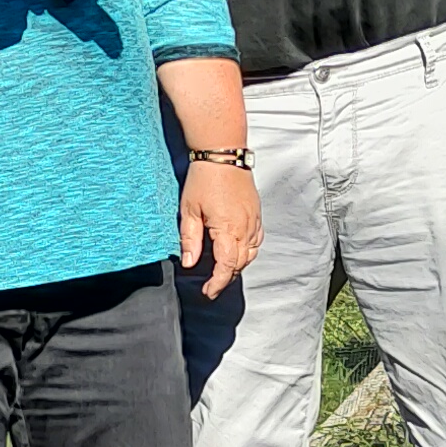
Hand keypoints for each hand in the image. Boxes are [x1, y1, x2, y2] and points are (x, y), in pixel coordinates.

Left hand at [179, 155, 261, 288]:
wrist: (223, 154)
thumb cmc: (204, 178)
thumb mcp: (189, 210)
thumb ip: (190, 239)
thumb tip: (189, 263)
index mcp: (228, 229)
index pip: (226, 266)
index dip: (217, 283)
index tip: (208, 292)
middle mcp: (246, 228)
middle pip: (240, 263)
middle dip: (226, 277)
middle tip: (212, 286)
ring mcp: (254, 220)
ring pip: (251, 253)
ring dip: (238, 265)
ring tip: (222, 271)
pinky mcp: (256, 213)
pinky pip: (256, 240)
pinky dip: (248, 251)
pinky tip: (237, 251)